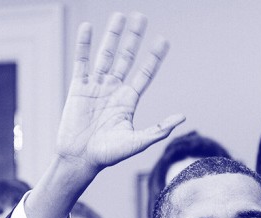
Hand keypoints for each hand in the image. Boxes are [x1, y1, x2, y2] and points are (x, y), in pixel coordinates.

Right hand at [56, 12, 184, 176]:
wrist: (79, 159)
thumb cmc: (107, 155)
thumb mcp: (136, 142)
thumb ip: (158, 129)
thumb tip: (182, 117)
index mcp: (129, 101)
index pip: (145, 73)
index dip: (154, 57)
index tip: (163, 40)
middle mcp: (114, 90)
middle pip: (126, 58)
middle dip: (134, 38)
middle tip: (141, 17)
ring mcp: (96, 87)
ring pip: (106, 55)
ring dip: (112, 36)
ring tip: (119, 16)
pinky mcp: (78, 88)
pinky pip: (81, 62)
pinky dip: (83, 45)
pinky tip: (87, 28)